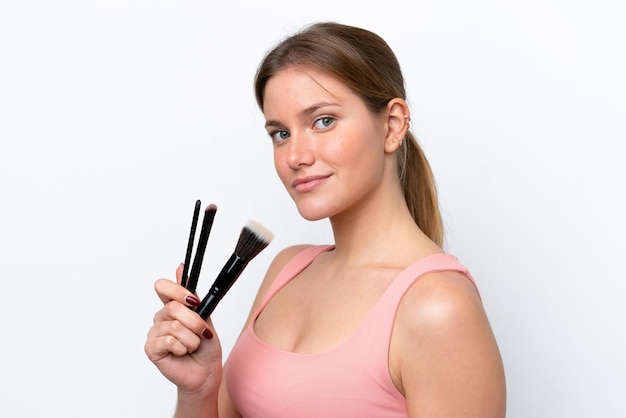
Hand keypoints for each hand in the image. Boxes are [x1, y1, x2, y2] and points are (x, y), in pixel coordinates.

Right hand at [145, 264, 222, 393]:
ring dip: (191, 339)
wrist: (206, 373)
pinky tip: (182, 353)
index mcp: (172, 306)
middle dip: (195, 322)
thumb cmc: (205, 346)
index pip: (163, 286)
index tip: (193, 301)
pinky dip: (182, 348)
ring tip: (192, 346)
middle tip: (203, 333)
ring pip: (174, 326)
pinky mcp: (151, 348)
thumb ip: (192, 295)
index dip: (176, 290)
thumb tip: (180, 267)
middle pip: (173, 307)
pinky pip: (168, 341)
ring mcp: (154, 332)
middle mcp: (161, 317)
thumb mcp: (205, 317)